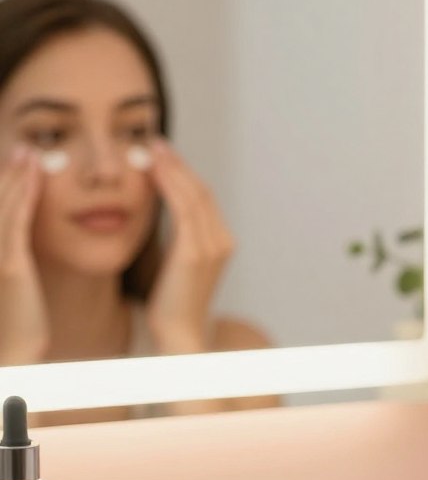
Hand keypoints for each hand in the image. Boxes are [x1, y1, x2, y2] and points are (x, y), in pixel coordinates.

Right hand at [0, 146, 47, 364]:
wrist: (16, 354)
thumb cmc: (20, 323)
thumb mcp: (16, 284)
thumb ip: (17, 260)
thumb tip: (23, 250)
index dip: (4, 186)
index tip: (19, 163)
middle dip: (8, 173)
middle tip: (24, 149)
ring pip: (2, 207)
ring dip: (15, 178)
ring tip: (29, 154)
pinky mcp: (9, 267)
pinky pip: (15, 224)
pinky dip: (23, 198)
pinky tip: (32, 179)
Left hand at [146, 140, 233, 353]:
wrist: (180, 337)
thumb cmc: (172, 307)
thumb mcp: (177, 268)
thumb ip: (177, 241)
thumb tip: (161, 218)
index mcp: (222, 243)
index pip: (204, 198)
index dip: (184, 173)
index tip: (162, 155)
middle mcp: (223, 241)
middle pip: (202, 191)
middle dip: (178, 164)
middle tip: (155, 142)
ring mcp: (213, 247)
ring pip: (194, 195)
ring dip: (172, 168)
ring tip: (151, 150)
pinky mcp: (195, 253)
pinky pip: (184, 210)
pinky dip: (169, 186)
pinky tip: (153, 173)